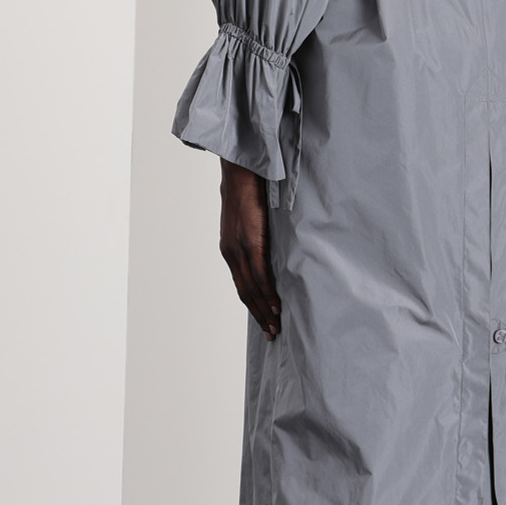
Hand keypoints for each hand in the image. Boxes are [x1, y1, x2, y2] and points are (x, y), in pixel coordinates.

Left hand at [218, 159, 281, 339]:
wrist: (242, 171)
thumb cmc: (249, 192)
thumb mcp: (247, 220)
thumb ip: (254, 237)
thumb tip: (268, 248)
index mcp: (229, 249)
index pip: (241, 285)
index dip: (252, 306)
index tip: (264, 321)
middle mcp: (231, 253)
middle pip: (244, 293)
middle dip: (259, 315)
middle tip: (272, 333)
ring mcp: (239, 249)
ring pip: (252, 289)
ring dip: (265, 309)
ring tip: (276, 325)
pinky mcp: (251, 242)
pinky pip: (260, 274)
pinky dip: (268, 293)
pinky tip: (276, 306)